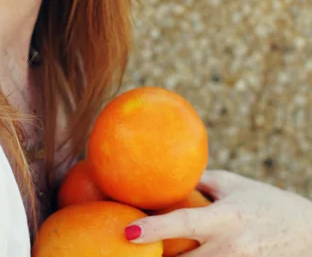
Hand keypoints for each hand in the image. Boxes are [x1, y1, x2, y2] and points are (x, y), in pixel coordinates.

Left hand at [124, 169, 311, 255]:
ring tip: (154, 254)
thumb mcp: (234, 184)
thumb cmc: (265, 201)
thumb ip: (201, 181)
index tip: (129, 230)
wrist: (306, 233)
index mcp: (226, 218)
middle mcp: (230, 248)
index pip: (184, 223)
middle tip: (135, 249)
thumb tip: (165, 174)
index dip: (156, 228)